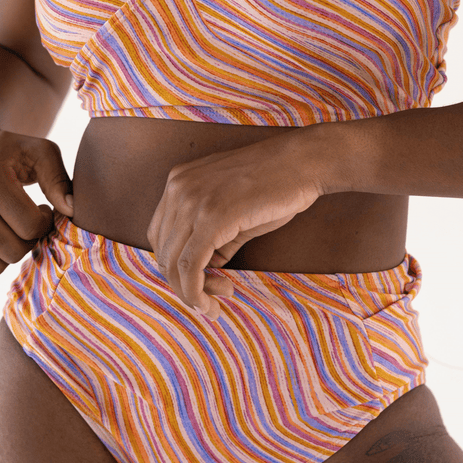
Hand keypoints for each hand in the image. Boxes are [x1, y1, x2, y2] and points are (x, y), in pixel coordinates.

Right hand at [0, 115, 74, 277]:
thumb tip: (72, 210)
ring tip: (9, 227)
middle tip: (27, 220)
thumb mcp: (40, 152)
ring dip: (7, 252)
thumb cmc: (8, 152)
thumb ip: (59, 180)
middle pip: (12, 252)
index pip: (30, 226)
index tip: (41, 207)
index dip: (45, 221)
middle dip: (28, 240)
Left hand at [146, 132, 325, 319]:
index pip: (160, 236)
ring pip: (173, 264)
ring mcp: (192, 202)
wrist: (303, 162)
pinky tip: (216, 300)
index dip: (176, 267)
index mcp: (178, 182)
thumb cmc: (275, 184)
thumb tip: (203, 271)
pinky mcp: (212, 218)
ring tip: (218, 300)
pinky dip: (197, 292)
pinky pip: (191, 266)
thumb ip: (212, 237)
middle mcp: (178, 189)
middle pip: (163, 253)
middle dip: (183, 284)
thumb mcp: (232, 209)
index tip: (201, 283)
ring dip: (191, 293)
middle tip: (214, 297)